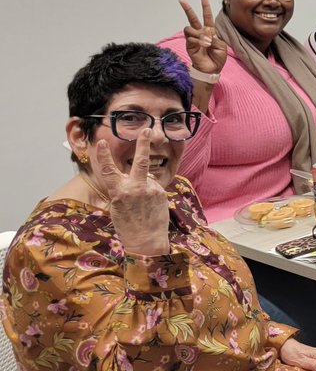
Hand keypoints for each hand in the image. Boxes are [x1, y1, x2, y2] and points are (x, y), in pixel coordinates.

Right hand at [93, 131, 169, 254]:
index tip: (101, 143)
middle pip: (140, 161)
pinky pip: (153, 186)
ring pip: (146, 178)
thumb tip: (135, 176)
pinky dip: (151, 192)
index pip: (108, 171)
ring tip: (142, 204)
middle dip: (143, 144)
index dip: (103, 157)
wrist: (146, 241)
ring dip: (144, 185)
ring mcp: (150, 190)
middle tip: (147, 129)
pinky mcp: (161, 193)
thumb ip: (124, 189)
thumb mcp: (118, 206)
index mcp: (119, 192)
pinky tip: (149, 206)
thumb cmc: (128, 225)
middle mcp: (135, 188)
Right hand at [180, 0, 227, 75]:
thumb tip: (205, 34)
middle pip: (192, 18)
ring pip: (190, 28)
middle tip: (181, 0)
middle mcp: (201, 33)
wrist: (212, 69)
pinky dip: (197, 41)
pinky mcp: (189, 45)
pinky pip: (190, 38)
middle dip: (187, 9)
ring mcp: (193, 38)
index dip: (205, 7)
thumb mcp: (222, 46)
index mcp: (210, 31)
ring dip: (198, 33)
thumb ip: (215, 38)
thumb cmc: (218, 58)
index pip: (207, 16)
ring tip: (205, 42)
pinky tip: (202, 46)